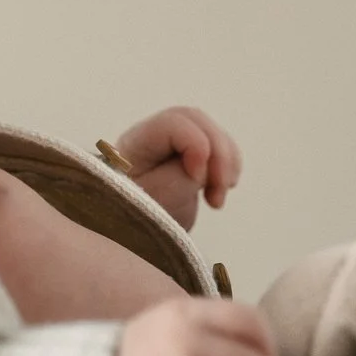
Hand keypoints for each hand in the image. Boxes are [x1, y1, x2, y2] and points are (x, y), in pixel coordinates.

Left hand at [114, 106, 241, 229]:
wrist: (128, 236)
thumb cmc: (132, 219)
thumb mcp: (155, 202)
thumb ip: (181, 177)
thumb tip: (205, 162)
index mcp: (135, 144)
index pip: (172, 124)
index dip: (196, 145)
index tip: (197, 179)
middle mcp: (151, 136)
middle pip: (195, 120)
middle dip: (218, 153)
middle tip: (219, 190)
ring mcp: (170, 145)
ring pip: (209, 131)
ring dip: (226, 161)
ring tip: (217, 197)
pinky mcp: (187, 158)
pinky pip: (217, 147)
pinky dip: (228, 166)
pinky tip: (221, 189)